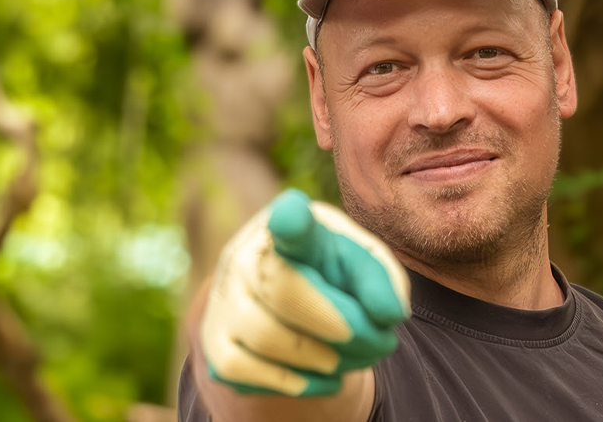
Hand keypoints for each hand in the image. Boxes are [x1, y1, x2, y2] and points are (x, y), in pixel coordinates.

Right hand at [198, 189, 409, 396]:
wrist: (286, 311)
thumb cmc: (331, 278)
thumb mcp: (362, 267)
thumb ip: (381, 279)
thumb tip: (388, 314)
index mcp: (290, 228)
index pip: (288, 220)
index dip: (289, 221)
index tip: (290, 219)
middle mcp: (244, 255)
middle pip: (284, 291)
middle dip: (345, 326)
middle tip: (382, 342)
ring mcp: (223, 300)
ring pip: (266, 337)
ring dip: (325, 359)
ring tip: (351, 358)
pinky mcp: (214, 344)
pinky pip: (244, 370)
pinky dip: (296, 382)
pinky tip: (324, 376)